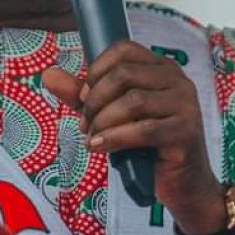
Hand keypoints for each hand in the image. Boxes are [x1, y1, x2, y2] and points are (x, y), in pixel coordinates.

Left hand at [42, 40, 224, 233]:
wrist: (182, 185)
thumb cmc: (146, 147)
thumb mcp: (110, 116)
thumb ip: (82, 96)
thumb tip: (48, 74)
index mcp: (161, 68)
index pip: (123, 50)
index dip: (96, 70)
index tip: (82, 97)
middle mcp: (177, 79)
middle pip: (124, 74)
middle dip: (94, 100)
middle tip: (84, 124)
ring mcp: (185, 104)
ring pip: (132, 101)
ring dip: (102, 121)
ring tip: (92, 138)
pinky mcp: (186, 131)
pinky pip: (143, 129)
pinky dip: (115, 138)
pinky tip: (100, 147)